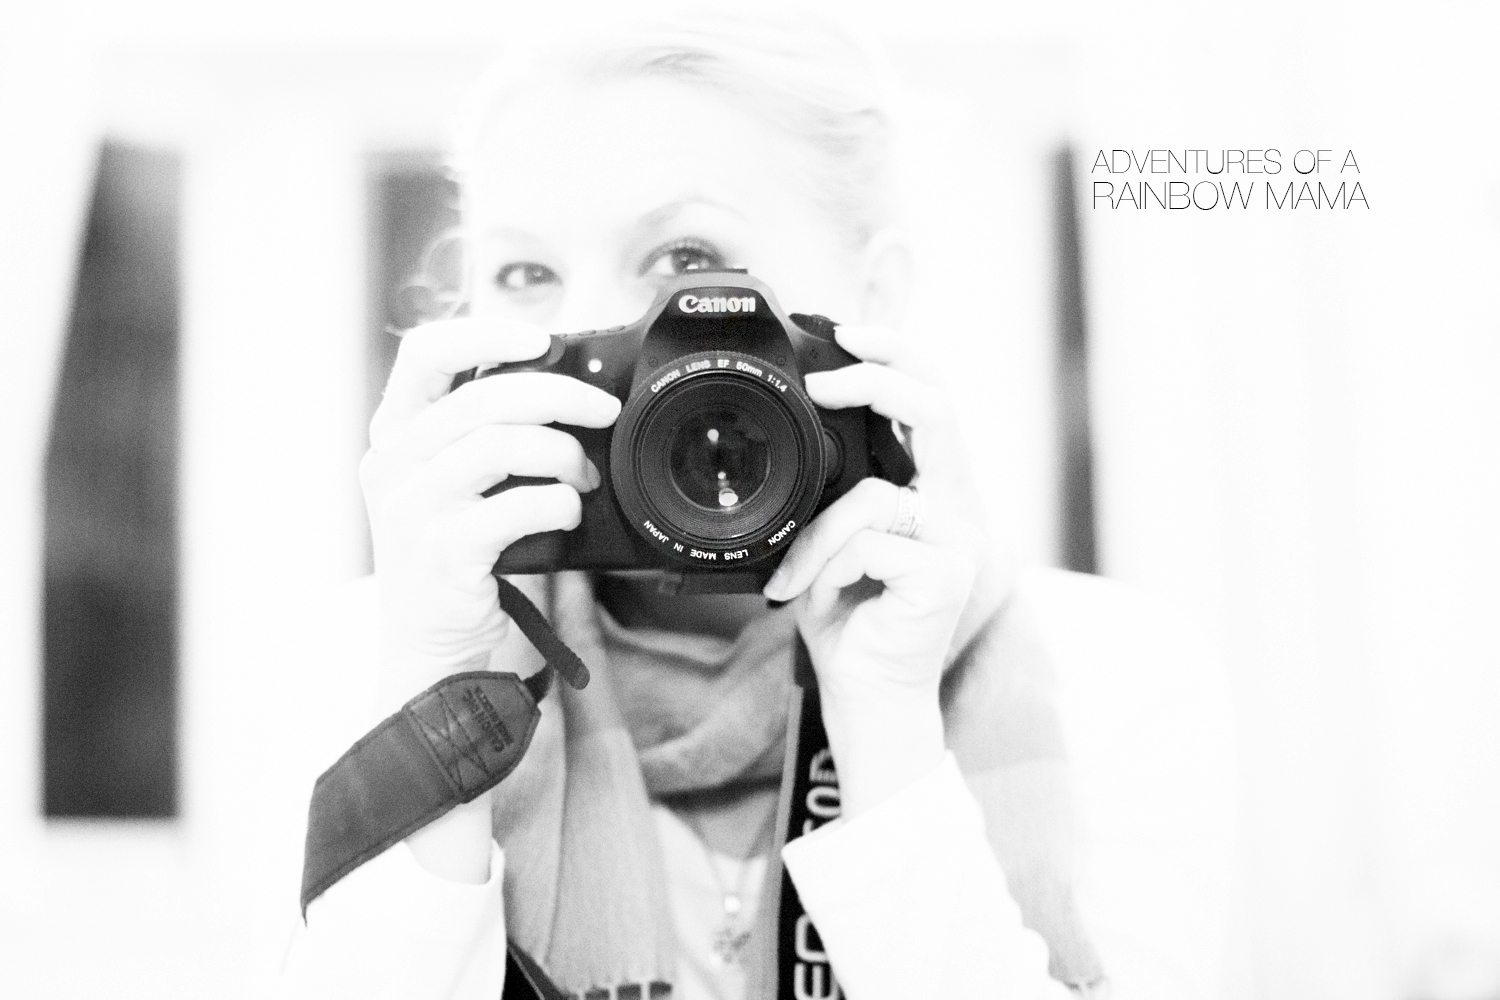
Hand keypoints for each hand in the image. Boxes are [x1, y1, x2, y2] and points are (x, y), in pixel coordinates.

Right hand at [360, 318, 621, 699]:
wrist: (436, 647)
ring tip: (584, 477)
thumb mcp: (457, 482)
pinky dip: (557, 503)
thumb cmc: (461, 555)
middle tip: (603, 411)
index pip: (424, 352)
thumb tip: (571, 389)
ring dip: (562, 454)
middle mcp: (392, 463)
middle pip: (481, 396)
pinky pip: (514, 506)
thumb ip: (488, 431)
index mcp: (395, 431)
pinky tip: (568, 513)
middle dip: (558, 395)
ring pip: (498, 444)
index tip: (541, 340)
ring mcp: (411, 508)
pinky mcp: (441, 553)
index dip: (486, 333)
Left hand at [763, 324, 991, 815]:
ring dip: (815, 537)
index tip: (848, 332)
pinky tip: (817, 600)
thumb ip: (832, 492)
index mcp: (935, 494)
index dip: (900, 354)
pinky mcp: (945, 573)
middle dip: (881, 374)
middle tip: (826, 370)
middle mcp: (959, 509)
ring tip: (795, 581)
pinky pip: (866, 538)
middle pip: (938, 407)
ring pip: (872, 493)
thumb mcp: (829, 541)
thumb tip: (798, 430)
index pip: (933, 401)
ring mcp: (959, 540)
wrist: (865, 699)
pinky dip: (824, 566)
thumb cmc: (846, 622)